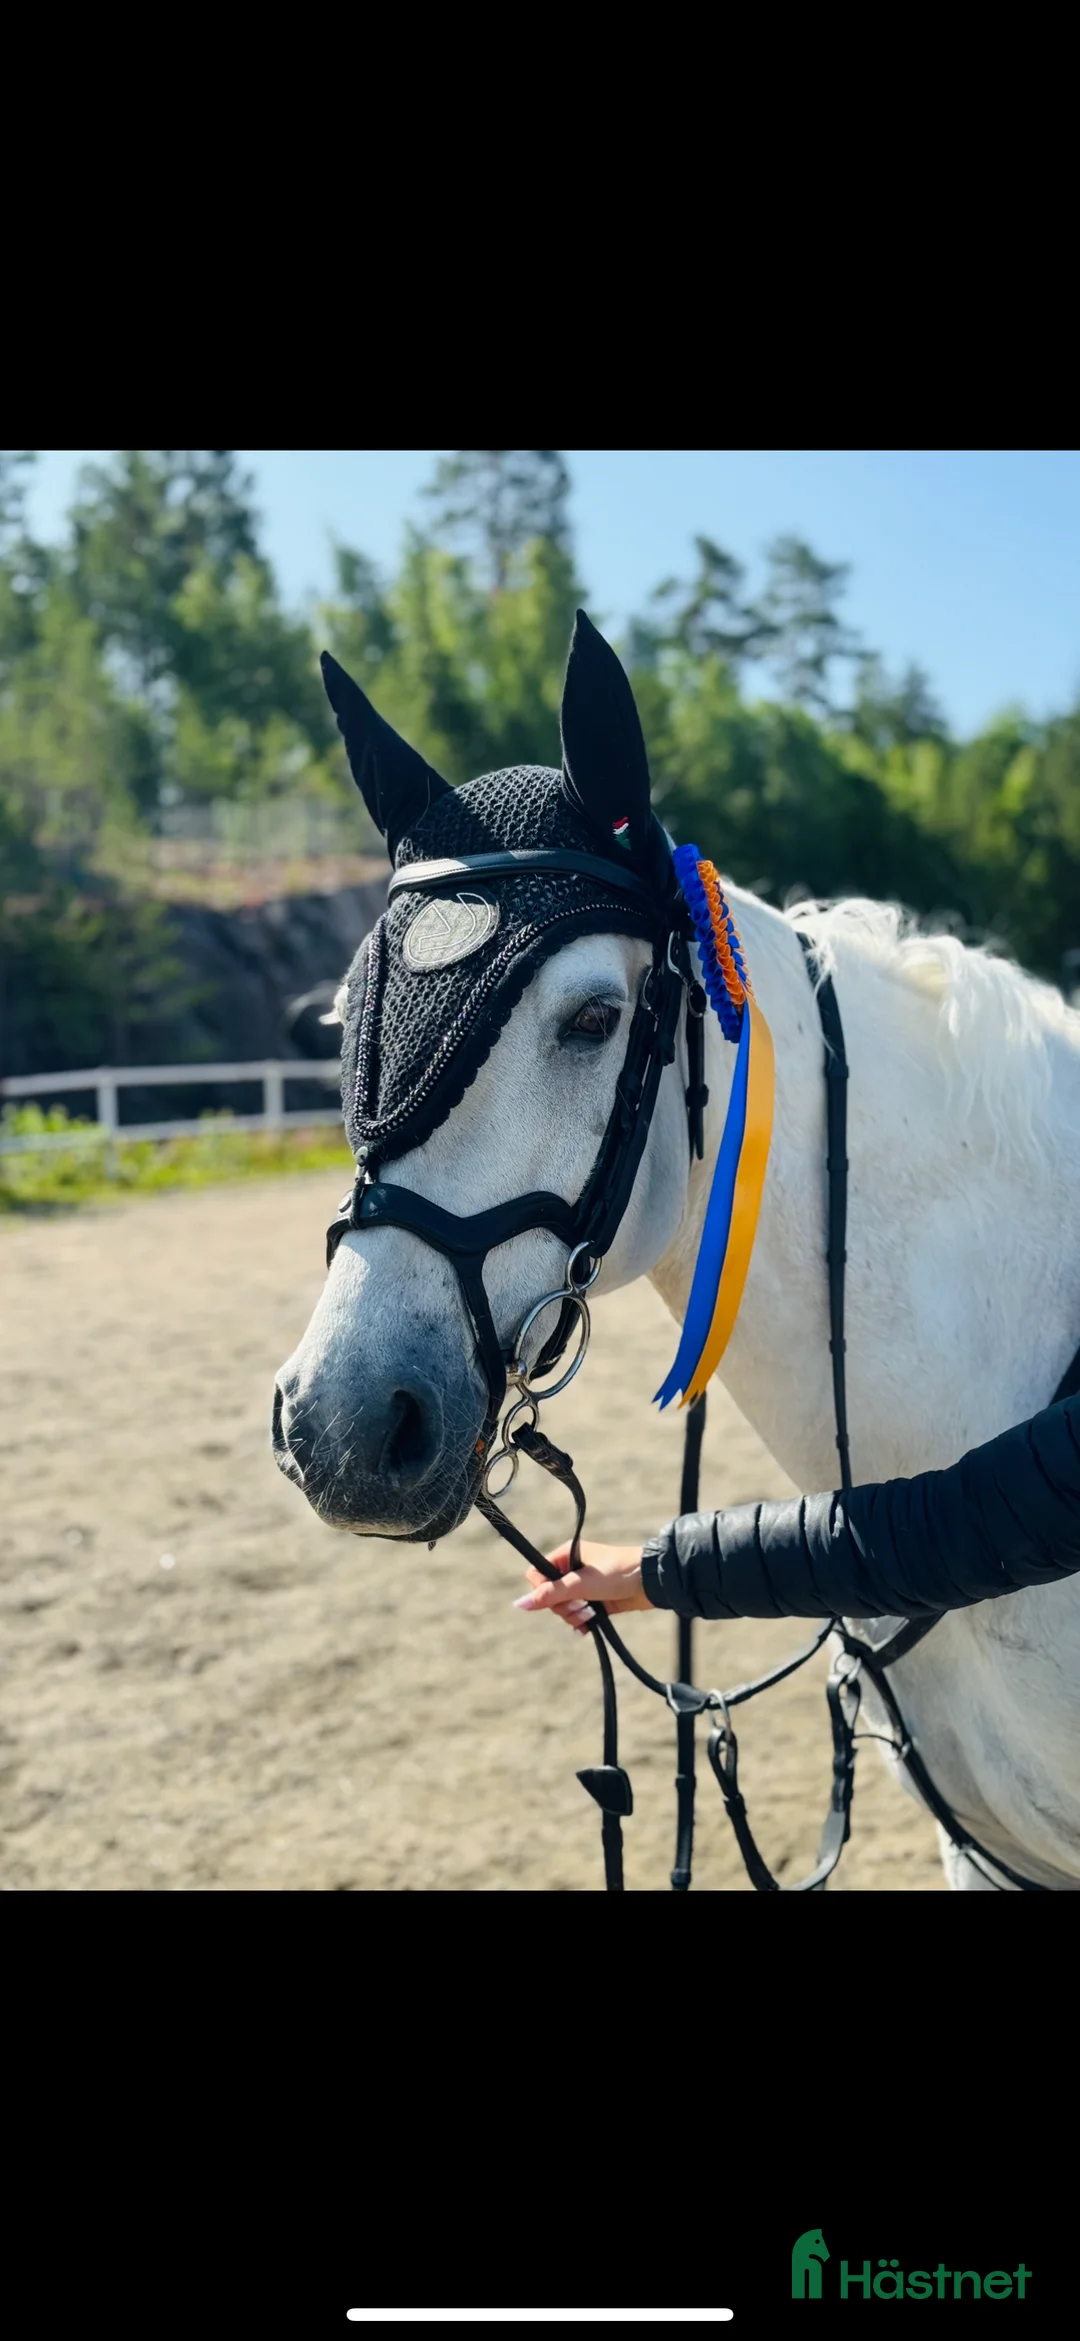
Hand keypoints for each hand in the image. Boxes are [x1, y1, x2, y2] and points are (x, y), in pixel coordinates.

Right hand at [513, 1540, 654, 1632]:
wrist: (653, 1581)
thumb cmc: (618, 1573)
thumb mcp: (580, 1584)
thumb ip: (550, 1595)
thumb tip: (519, 1604)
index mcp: (566, 1554)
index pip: (537, 1575)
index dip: (543, 1591)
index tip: (558, 1599)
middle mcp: (573, 1568)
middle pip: (549, 1594)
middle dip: (561, 1607)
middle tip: (578, 1609)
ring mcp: (585, 1585)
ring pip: (564, 1606)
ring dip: (573, 1616)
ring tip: (588, 1618)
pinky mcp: (597, 1599)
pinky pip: (579, 1613)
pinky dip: (581, 1621)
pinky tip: (588, 1627)